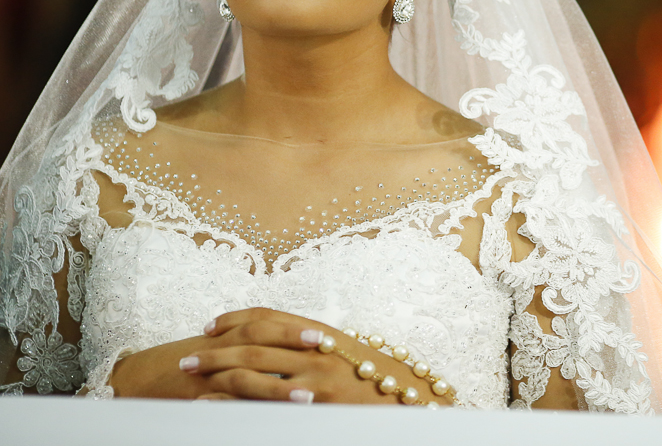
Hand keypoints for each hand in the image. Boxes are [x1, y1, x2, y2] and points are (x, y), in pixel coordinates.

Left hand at [183, 308, 431, 403]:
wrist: (411, 402)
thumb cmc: (378, 380)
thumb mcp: (348, 354)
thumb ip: (317, 347)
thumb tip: (285, 345)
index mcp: (322, 332)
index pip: (270, 318)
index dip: (236, 319)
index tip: (210, 326)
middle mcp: (316, 350)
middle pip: (253, 344)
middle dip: (215, 351)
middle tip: (185, 361)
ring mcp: (315, 378)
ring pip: (253, 374)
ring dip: (217, 377)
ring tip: (190, 385)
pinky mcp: (315, 405)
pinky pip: (264, 404)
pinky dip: (235, 405)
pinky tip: (213, 409)